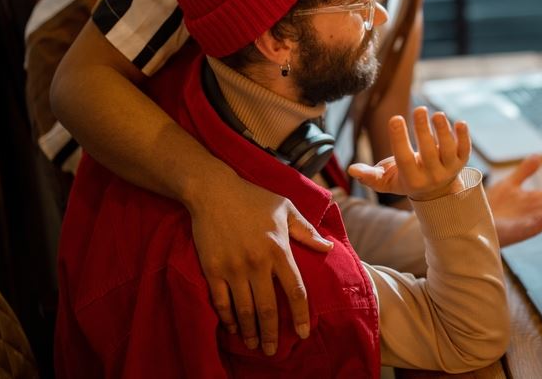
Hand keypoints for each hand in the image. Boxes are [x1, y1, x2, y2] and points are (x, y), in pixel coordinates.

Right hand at [187, 174, 332, 355]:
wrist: (213, 190)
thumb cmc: (254, 197)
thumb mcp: (286, 208)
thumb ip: (307, 231)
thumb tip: (329, 247)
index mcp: (278, 249)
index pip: (295, 290)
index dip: (299, 315)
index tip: (302, 333)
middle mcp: (257, 262)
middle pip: (267, 308)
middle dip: (271, 333)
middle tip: (274, 351)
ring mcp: (233, 267)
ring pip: (244, 309)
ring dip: (250, 331)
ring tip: (255, 345)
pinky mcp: (212, 269)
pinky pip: (220, 301)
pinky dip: (227, 317)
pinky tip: (232, 327)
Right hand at [348, 107, 470, 200]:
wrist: (436, 192)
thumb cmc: (406, 178)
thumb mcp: (387, 181)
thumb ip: (370, 176)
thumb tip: (352, 169)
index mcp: (412, 180)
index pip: (404, 158)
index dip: (399, 139)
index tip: (395, 118)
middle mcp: (432, 176)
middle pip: (428, 152)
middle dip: (423, 130)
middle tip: (419, 109)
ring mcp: (449, 169)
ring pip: (447, 150)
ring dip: (443, 131)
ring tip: (436, 114)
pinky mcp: (461, 161)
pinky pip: (465, 149)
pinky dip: (464, 136)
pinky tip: (460, 123)